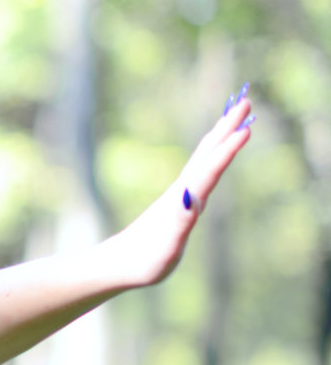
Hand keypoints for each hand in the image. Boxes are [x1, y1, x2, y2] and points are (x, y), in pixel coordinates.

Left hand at [99, 90, 251, 289]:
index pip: (209, 170)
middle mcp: (182, 192)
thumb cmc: (143, 261)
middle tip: (246, 100)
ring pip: (203, 157)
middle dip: (227, 128)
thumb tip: (191, 196)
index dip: (228, 151)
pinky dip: (211, 155)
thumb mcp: (166, 246)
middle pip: (207, 153)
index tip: (246, 129)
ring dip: (219, 136)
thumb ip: (178, 221)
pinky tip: (213, 153)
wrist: (118, 264)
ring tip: (233, 117)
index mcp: (183, 201)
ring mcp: (180, 194)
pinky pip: (199, 170)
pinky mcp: (177, 201)